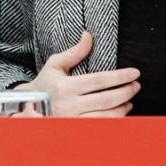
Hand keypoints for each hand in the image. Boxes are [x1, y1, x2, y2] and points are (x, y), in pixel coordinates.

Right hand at [18, 31, 140, 116]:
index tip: (134, 73)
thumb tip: (89, 35)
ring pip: (106, 116)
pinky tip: (119, 112)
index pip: (99, 81)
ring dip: (122, 107)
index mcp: (65, 87)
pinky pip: (101, 126)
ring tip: (129, 100)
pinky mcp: (76, 130)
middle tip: (136, 85)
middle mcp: (69, 105)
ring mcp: (73, 120)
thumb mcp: (55, 65)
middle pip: (106, 99)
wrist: (28, 107)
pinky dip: (114, 120)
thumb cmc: (45, 83)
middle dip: (126, 92)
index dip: (119, 77)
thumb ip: (74, 52)